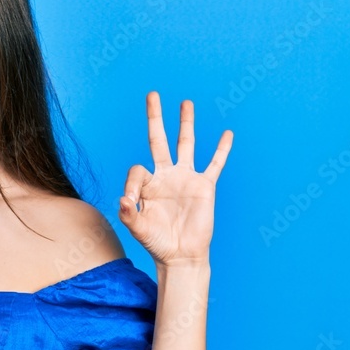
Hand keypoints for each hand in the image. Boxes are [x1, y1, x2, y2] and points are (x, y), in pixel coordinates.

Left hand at [118, 91, 232, 266]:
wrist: (181, 255)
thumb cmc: (156, 242)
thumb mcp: (137, 229)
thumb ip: (128, 214)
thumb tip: (123, 200)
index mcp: (146, 185)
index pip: (137, 169)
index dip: (132, 183)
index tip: (131, 202)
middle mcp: (165, 176)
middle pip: (159, 139)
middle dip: (155, 118)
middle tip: (152, 94)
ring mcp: (185, 178)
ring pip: (186, 144)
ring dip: (185, 124)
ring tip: (185, 103)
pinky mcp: (204, 186)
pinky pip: (214, 164)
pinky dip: (221, 150)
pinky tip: (226, 134)